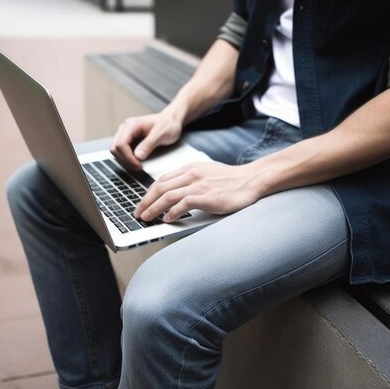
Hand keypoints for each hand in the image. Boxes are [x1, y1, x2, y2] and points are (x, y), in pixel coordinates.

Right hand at [110, 113, 182, 169]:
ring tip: (139, 165)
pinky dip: (127, 159)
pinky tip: (138, 162)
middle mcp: (125, 129)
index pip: (120, 144)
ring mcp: (125, 135)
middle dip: (125, 160)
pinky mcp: (128, 141)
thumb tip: (137, 156)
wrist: (171, 121)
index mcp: (131, 125)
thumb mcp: (162, 134)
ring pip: (116, 151)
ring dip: (125, 160)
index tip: (138, 165)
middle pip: (114, 149)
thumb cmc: (168, 125)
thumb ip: (149, 144)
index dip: (127, 157)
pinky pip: (122, 152)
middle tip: (138, 167)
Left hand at [134, 162, 263, 222]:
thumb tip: (175, 195)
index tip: (142, 203)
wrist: (251, 180)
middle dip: (145, 201)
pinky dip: (172, 212)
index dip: (148, 193)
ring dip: (153, 208)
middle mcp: (192, 174)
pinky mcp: (207, 196)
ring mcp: (199, 185)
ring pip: (167, 196)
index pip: (162, 180)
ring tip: (146, 218)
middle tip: (138, 213)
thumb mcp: (207, 174)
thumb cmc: (232, 181)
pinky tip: (167, 219)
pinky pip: (183, 204)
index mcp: (190, 168)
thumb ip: (191, 181)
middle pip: (160, 187)